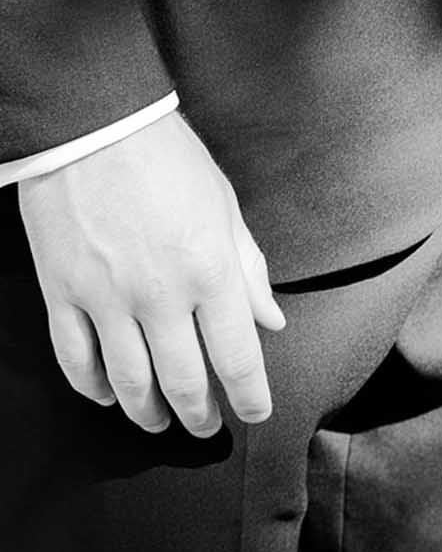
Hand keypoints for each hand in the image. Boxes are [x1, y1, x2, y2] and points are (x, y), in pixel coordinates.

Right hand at [19, 112, 285, 437]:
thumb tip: (269, 321)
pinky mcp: (61, 295)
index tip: (256, 414)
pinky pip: (76, 361)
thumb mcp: (224, 206)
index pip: (238, 357)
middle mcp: (161, 295)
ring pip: (129, 383)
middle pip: (184, 382)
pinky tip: (110, 397)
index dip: (251, 396)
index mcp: (211, 270)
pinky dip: (94, 389)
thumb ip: (248, 269)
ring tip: (160, 422)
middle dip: (200, 414)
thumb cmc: (169, 159)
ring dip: (149, 413)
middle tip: (208, 427)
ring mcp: (106, 299)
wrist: (94, 125)